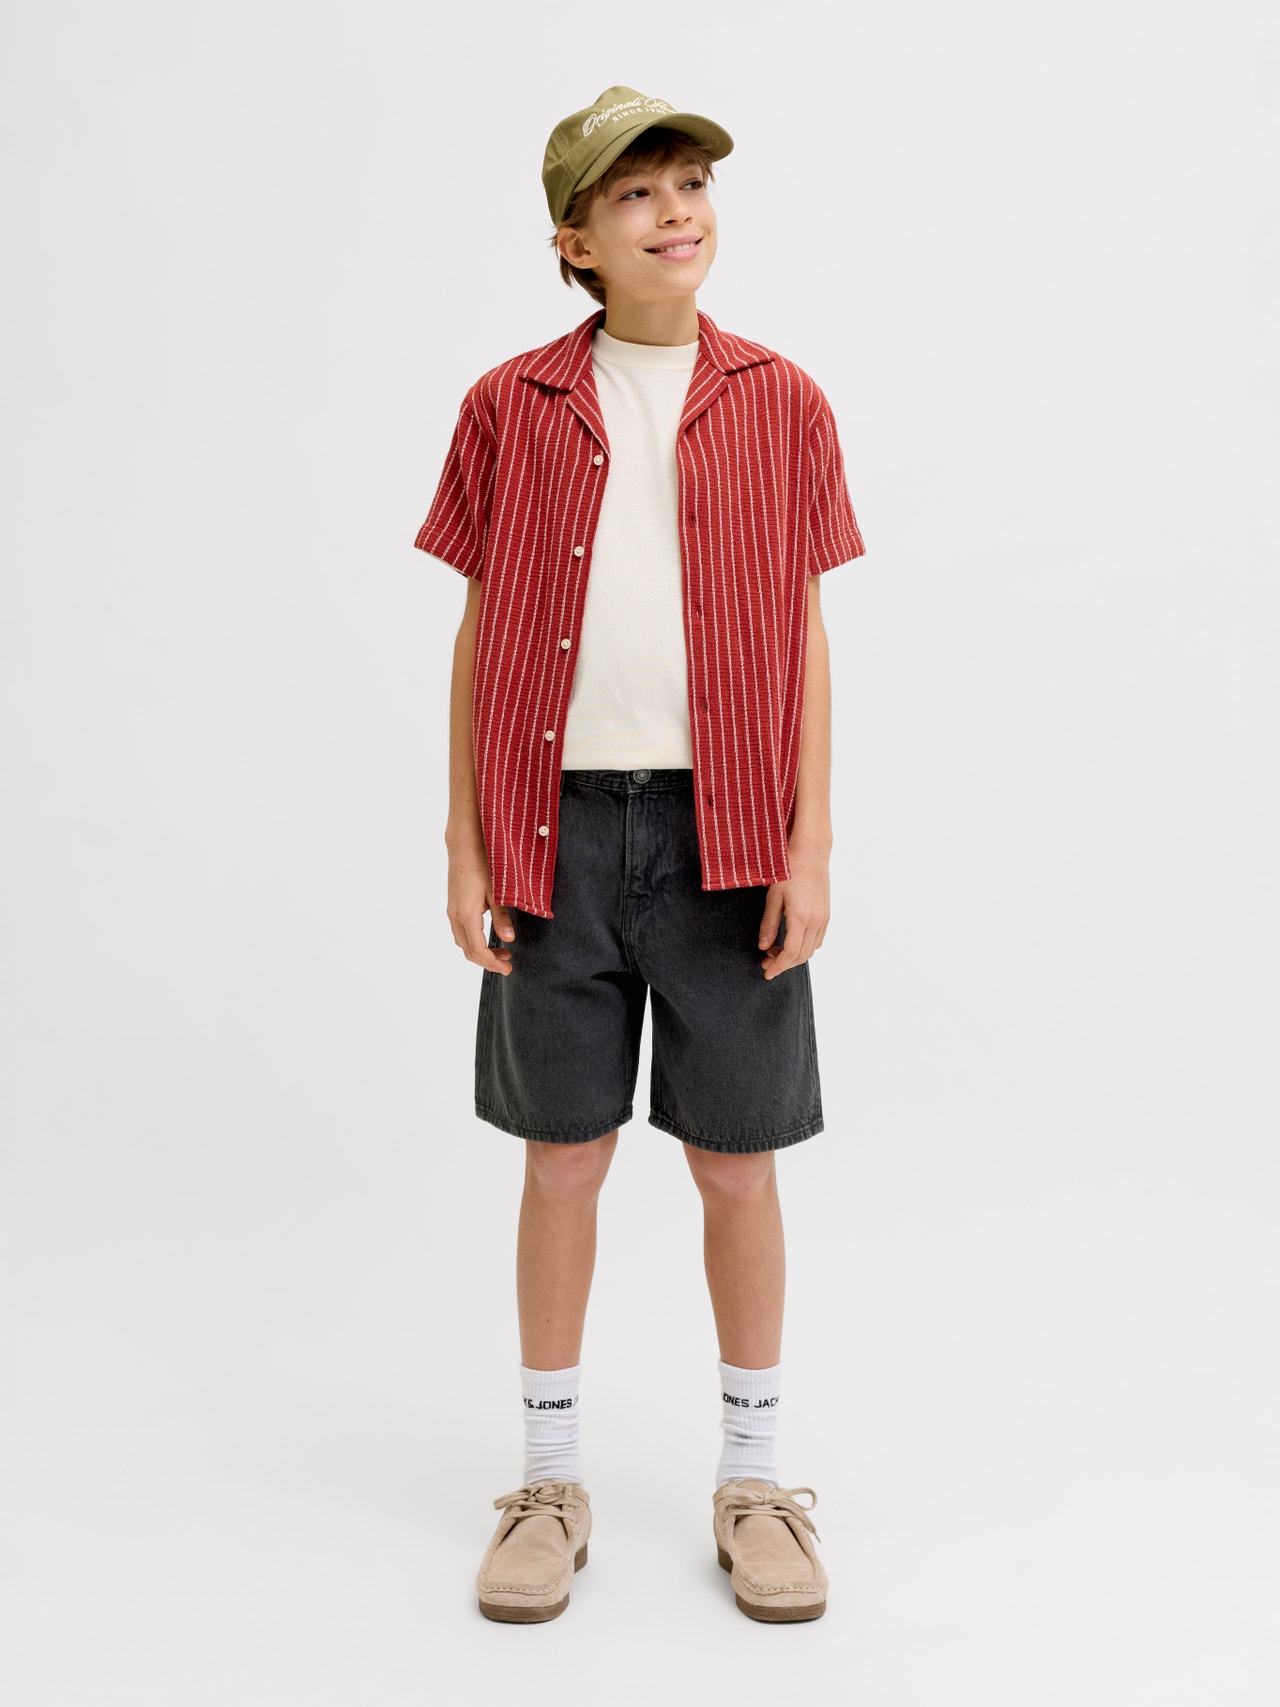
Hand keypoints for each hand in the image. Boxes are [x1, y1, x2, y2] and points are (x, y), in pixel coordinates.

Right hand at [446, 838, 515, 974]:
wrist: (464, 843)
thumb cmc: (483, 862)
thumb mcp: (497, 890)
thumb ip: (502, 916)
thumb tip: (508, 940)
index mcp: (466, 914)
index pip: (478, 950)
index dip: (492, 963)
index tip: (508, 969)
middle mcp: (455, 915)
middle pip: (468, 951)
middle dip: (487, 961)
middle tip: (508, 964)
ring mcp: (452, 910)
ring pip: (462, 942)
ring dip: (480, 952)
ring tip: (502, 952)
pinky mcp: (453, 905)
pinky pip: (460, 932)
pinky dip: (473, 941)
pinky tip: (488, 936)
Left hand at [757, 845, 829, 978]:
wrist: (811, 851)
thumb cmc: (789, 868)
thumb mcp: (773, 896)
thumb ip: (768, 924)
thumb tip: (763, 946)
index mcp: (801, 918)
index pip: (790, 953)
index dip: (777, 966)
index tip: (766, 972)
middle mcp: (816, 921)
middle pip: (802, 955)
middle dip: (784, 963)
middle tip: (766, 961)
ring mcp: (823, 918)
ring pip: (811, 949)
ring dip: (794, 955)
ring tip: (775, 950)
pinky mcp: (826, 913)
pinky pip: (818, 938)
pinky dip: (805, 946)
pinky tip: (791, 940)